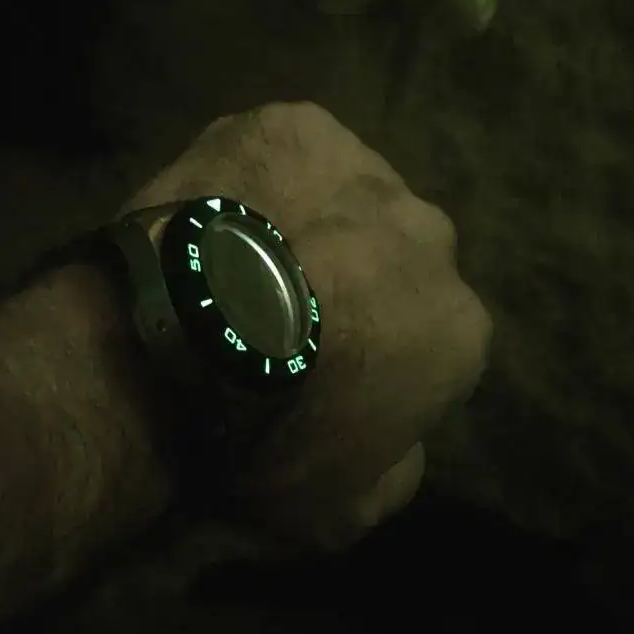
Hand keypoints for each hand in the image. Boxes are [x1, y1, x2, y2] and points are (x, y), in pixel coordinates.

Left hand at [126, 102, 491, 547]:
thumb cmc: (264, 438)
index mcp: (459, 326)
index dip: (375, 353)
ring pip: (349, 197)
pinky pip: (290, 153)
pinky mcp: (298, 126)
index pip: (429, 337)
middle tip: (282, 306)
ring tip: (243, 255)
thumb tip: (401, 434)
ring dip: (314, 221)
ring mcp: (368, 170)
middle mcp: (433, 238)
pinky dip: (265, 176)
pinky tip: (224, 208)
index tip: (325, 366)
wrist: (174, 348)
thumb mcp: (343, 508)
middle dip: (355, 280)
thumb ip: (395, 468)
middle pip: (394, 258)